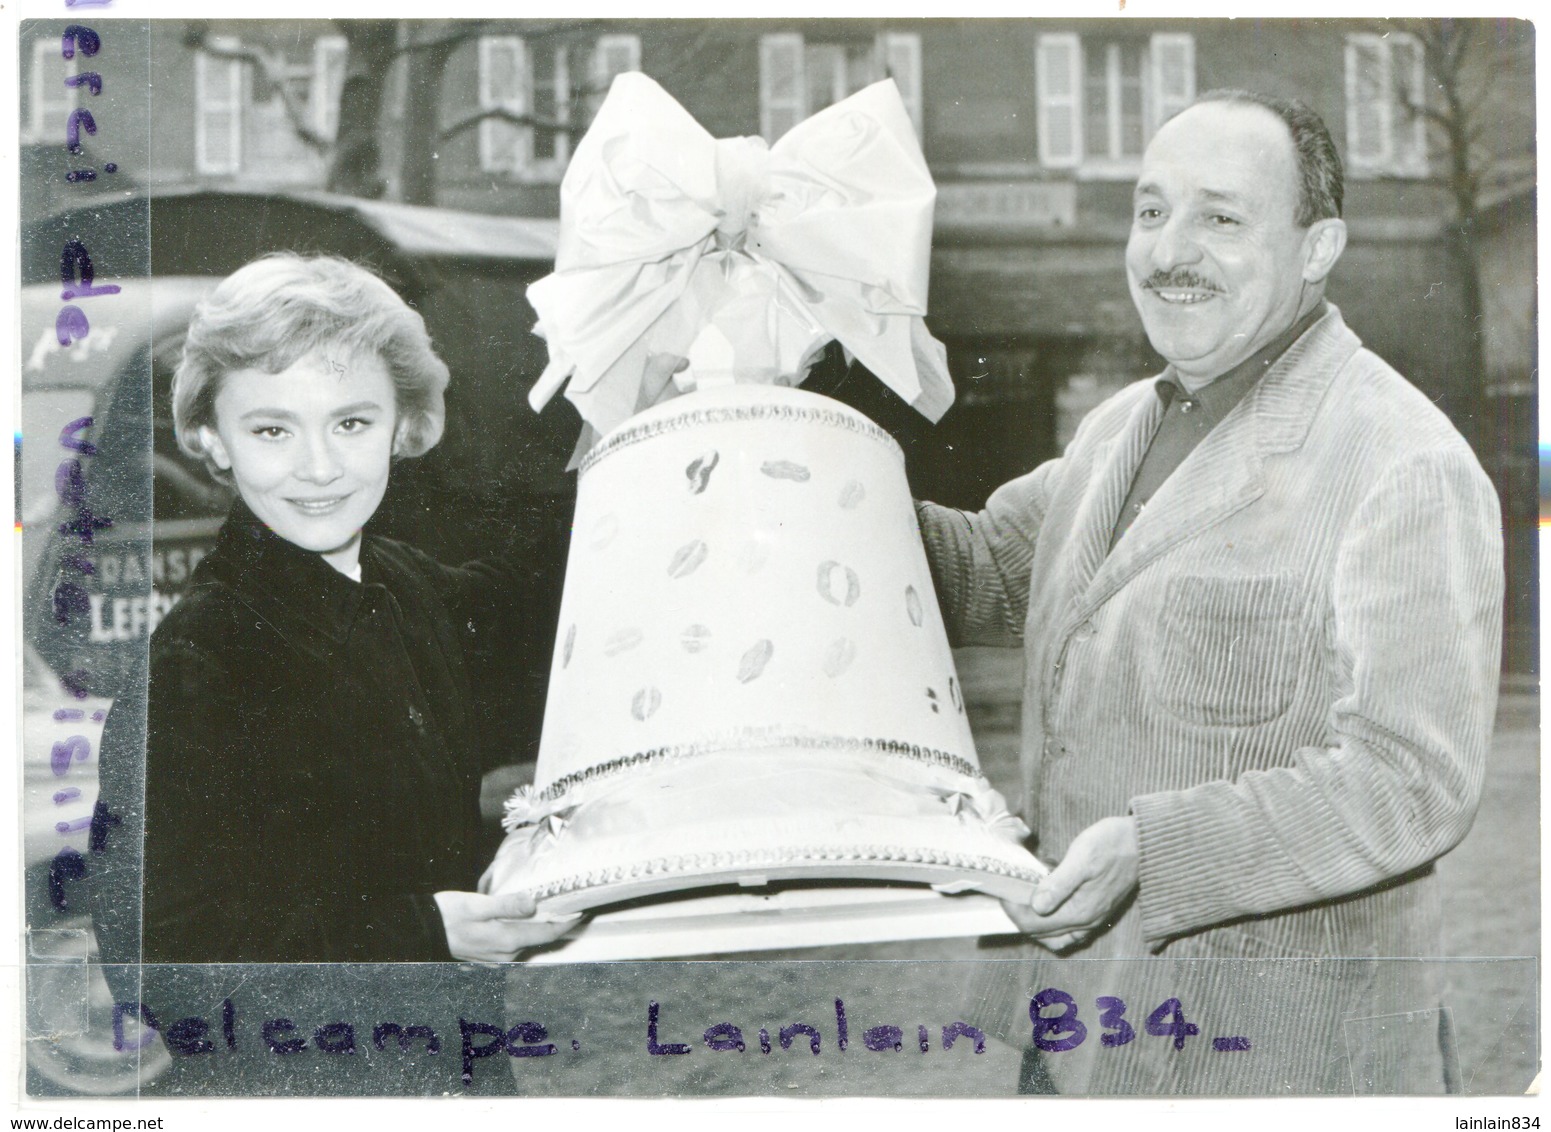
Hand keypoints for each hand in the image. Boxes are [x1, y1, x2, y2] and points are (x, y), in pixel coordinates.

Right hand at [433, 889, 580, 964]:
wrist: (422, 930)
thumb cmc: (448, 914)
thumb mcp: (478, 904)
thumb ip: (507, 905)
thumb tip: (534, 903)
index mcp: (507, 940)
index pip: (548, 933)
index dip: (568, 922)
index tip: (583, 911)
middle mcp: (506, 953)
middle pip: (541, 938)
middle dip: (557, 923)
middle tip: (571, 904)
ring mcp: (498, 957)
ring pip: (529, 941)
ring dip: (541, 927)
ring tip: (552, 908)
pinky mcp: (489, 955)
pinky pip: (516, 943)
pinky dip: (526, 931)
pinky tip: (526, 918)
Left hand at [999, 815, 1139, 948]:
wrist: (1143, 842)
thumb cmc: (1111, 844)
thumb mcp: (1082, 857)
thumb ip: (1059, 883)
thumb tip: (1036, 905)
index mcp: (1079, 911)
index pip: (1033, 923)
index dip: (1013, 909)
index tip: (1003, 891)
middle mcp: (1085, 923)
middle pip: (1041, 933)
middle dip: (1020, 917)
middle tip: (1009, 894)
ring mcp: (1093, 920)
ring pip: (1055, 938)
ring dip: (1035, 926)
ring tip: (1024, 902)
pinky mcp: (1097, 913)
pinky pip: (1070, 933)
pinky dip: (1052, 927)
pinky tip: (1047, 907)